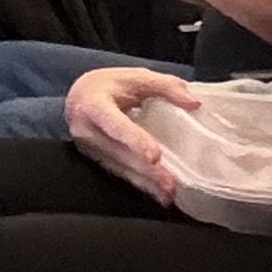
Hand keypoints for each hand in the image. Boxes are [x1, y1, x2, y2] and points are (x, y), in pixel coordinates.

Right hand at [62, 68, 185, 204]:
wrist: (78, 96)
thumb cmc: (109, 85)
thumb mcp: (135, 77)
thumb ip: (164, 86)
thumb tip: (193, 102)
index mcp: (93, 105)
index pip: (114, 125)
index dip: (134, 140)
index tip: (154, 156)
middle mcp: (87, 130)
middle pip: (119, 153)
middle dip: (146, 171)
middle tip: (170, 183)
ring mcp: (88, 148)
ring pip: (119, 168)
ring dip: (145, 183)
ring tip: (168, 193)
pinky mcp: (95, 159)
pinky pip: (119, 173)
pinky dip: (139, 184)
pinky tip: (157, 194)